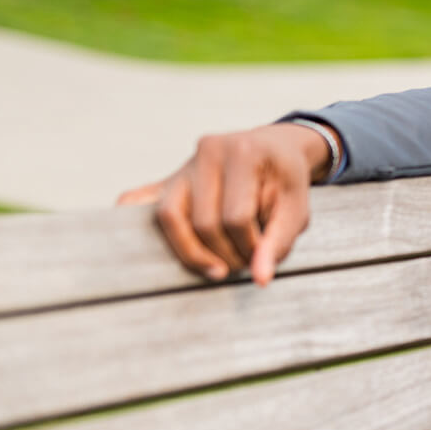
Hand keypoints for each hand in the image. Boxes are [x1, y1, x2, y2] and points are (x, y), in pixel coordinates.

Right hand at [116, 123, 330, 285]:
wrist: (273, 150)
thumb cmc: (285, 180)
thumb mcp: (297, 207)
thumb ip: (281, 241)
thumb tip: (261, 279)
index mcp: (243, 152)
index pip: (236, 217)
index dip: (250, 247)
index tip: (262, 258)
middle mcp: (207, 151)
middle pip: (202, 221)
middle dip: (223, 254)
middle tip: (242, 264)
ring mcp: (182, 165)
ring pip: (169, 217)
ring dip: (190, 252)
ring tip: (216, 267)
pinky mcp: (166, 179)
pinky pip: (137, 200)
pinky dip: (133, 220)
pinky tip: (145, 245)